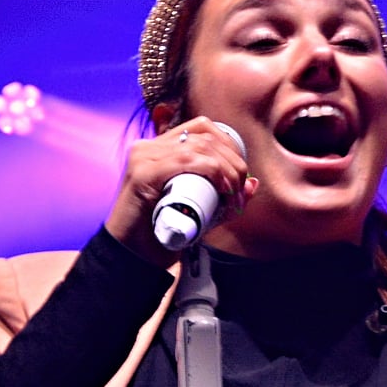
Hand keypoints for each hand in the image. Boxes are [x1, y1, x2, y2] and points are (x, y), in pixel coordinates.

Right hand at [104, 116, 255, 264]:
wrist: (133, 258)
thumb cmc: (162, 234)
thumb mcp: (201, 212)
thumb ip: (224, 198)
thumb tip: (252, 183)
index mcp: (159, 149)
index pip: (202, 127)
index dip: (229, 145)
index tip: (241, 175)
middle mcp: (148, 147)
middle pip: (205, 135)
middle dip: (233, 162)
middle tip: (240, 194)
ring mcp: (143, 158)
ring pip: (199, 147)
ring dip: (226, 170)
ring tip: (232, 198)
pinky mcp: (142, 174)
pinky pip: (185, 161)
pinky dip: (212, 172)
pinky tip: (221, 189)